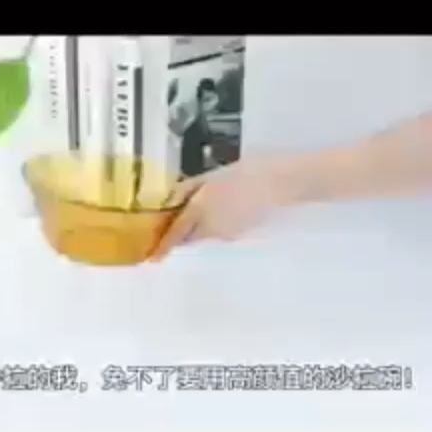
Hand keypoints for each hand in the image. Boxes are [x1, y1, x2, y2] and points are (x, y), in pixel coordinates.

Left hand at [151, 155, 299, 260]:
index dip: (162, 246)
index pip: (176, 234)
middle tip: (171, 222)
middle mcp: (210, 228)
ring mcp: (226, 235)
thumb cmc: (244, 173)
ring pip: (203, 234)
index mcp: (200, 210)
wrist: (280, 183)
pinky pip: (218, 232)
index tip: (152, 258)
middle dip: (180, 232)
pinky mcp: (238, 235)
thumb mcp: (209, 176)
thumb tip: (168, 200)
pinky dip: (213, 223)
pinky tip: (222, 208)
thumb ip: (186, 189)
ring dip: (197, 226)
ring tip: (200, 208)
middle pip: (188, 236)